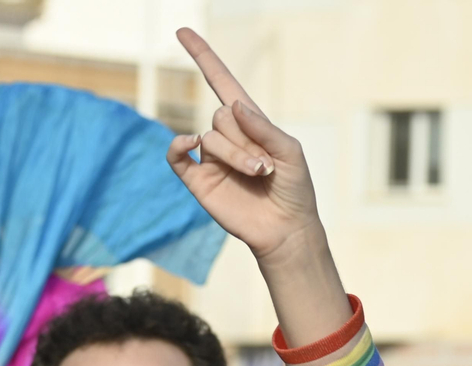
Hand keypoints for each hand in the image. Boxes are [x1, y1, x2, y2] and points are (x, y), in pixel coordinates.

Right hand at [167, 28, 323, 266]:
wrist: (286, 229)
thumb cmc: (294, 188)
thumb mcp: (290, 151)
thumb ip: (263, 126)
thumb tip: (231, 105)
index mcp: (249, 123)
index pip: (221, 81)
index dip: (203, 57)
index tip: (183, 32)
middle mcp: (227, 137)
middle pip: (220, 116)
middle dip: (244, 139)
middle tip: (265, 166)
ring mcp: (210, 158)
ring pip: (208, 138)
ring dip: (234, 154)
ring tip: (257, 173)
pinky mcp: (198, 180)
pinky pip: (177, 156)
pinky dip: (178, 146)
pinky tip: (189, 145)